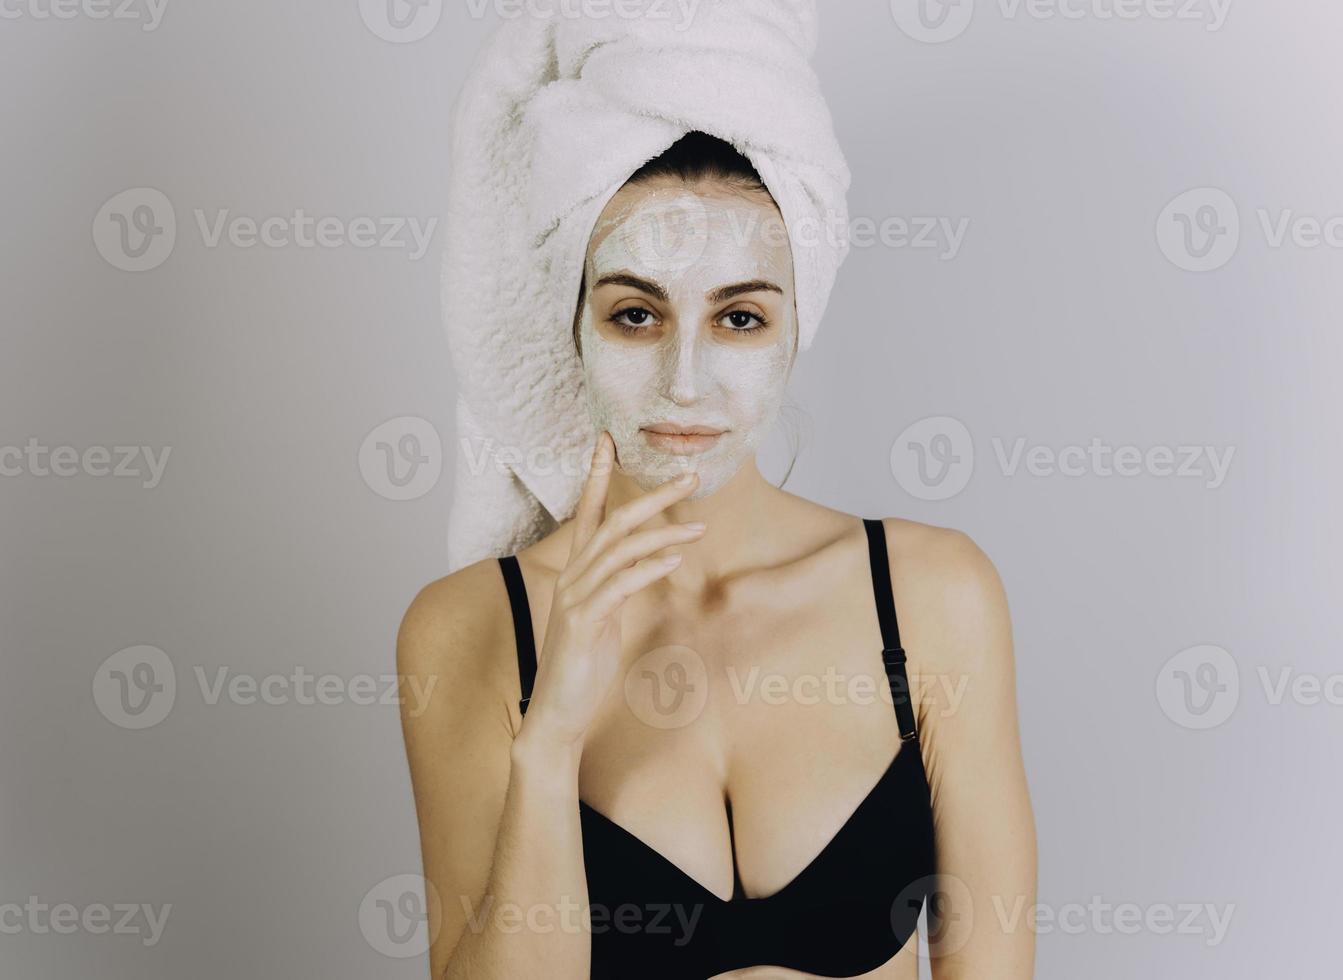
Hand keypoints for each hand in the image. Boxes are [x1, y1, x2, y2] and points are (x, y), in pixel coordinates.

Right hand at [519, 432, 705, 746]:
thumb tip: (648, 563)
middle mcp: (572, 578)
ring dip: (662, 534)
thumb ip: (619, 586)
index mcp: (576, 573)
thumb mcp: (604, 617)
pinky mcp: (584, 623)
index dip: (596, 475)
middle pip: (613, 522)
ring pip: (618, 550)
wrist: (557, 712)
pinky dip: (647, 569)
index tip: (608, 441)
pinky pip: (619, 586)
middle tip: (690, 476)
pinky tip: (674, 560)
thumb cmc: (583, 665)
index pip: (588, 513)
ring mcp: (575, 599)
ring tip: (700, 528)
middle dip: (652, 496)